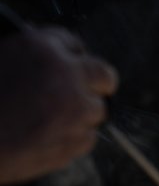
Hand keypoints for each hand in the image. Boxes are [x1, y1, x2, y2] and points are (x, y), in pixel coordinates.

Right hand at [0, 25, 117, 185]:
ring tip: (49, 122)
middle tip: (85, 91)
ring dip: (79, 115)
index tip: (69, 64)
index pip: (72, 43)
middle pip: (103, 75)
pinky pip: (86, 140)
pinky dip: (71, 141)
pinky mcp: (71, 142)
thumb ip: (27, 58)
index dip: (70, 56)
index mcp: (39, 46)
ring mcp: (72, 109)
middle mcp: (64, 74)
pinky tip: (46, 140)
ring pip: (96, 111)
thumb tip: (46, 59)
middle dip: (97, 83)